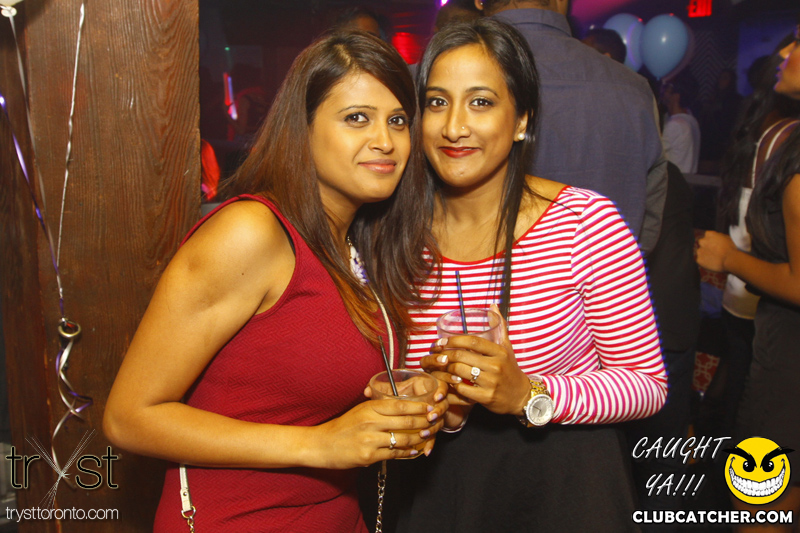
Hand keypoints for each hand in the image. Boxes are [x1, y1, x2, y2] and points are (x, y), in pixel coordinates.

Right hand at [315, 397, 444, 467]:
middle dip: (424, 423)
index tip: (430, 408)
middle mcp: (371, 421)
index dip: (418, 407)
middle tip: (434, 422)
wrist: (322, 445)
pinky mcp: (369, 456)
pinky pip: (394, 454)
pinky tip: (414, 451)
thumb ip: (378, 408)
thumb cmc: (342, 427)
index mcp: (369, 407)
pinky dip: (407, 453)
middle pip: (406, 421)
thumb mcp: (359, 411)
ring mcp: (370, 439)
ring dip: (418, 439)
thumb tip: (401, 408)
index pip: (400, 404)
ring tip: (427, 437)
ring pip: (403, 439)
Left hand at [421, 305, 529, 416]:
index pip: (473, 341)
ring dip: (446, 369)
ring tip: (440, 367)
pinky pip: (461, 388)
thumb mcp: (507, 348)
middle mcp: (496, 366)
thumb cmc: (511, 369)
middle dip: (445, 354)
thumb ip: (499, 327)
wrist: (521, 396)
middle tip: (437, 355)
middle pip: (462, 356)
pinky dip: (452, 384)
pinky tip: (449, 381)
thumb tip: (492, 306)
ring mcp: (491, 382)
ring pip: (459, 371)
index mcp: (500, 352)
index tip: (442, 341)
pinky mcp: (486, 397)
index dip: (454, 340)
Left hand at [696, 230, 737, 272]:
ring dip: (705, 254)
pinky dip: (705, 262)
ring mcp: (699, 251)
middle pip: (702, 243)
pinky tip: (712, 263)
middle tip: (713, 251)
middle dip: (706, 246)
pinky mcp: (699, 260)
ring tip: (713, 258)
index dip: (711, 240)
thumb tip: (716, 237)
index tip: (715, 244)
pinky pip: (700, 260)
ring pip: (700, 252)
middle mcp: (702, 241)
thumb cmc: (731, 248)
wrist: (729, 259)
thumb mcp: (727, 238)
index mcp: (709, 234)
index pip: (707, 235)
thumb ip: (719, 236)